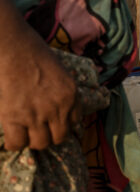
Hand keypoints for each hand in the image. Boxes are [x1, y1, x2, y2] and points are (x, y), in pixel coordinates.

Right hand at [0, 33, 78, 150]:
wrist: (14, 48)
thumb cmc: (35, 54)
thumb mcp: (61, 72)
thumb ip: (62, 91)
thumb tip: (57, 105)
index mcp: (71, 95)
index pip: (75, 122)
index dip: (63, 124)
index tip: (54, 123)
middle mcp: (59, 107)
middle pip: (59, 137)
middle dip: (50, 136)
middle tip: (40, 131)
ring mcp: (38, 114)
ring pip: (41, 143)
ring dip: (33, 141)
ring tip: (26, 134)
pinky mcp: (16, 117)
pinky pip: (18, 142)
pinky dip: (15, 144)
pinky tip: (12, 138)